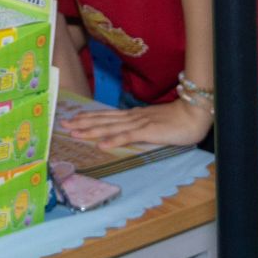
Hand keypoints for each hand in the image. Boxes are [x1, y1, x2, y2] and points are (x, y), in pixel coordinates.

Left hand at [62, 97, 212, 148]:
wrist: (194, 113)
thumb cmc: (178, 120)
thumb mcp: (155, 124)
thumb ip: (142, 127)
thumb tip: (129, 132)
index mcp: (133, 116)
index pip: (106, 116)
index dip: (89, 117)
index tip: (73, 119)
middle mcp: (132, 117)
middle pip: (103, 120)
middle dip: (82, 122)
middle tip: (63, 124)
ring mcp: (139, 123)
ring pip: (110, 127)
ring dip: (91, 130)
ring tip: (74, 132)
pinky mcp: (148, 131)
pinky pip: (128, 136)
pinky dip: (113, 140)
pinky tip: (101, 144)